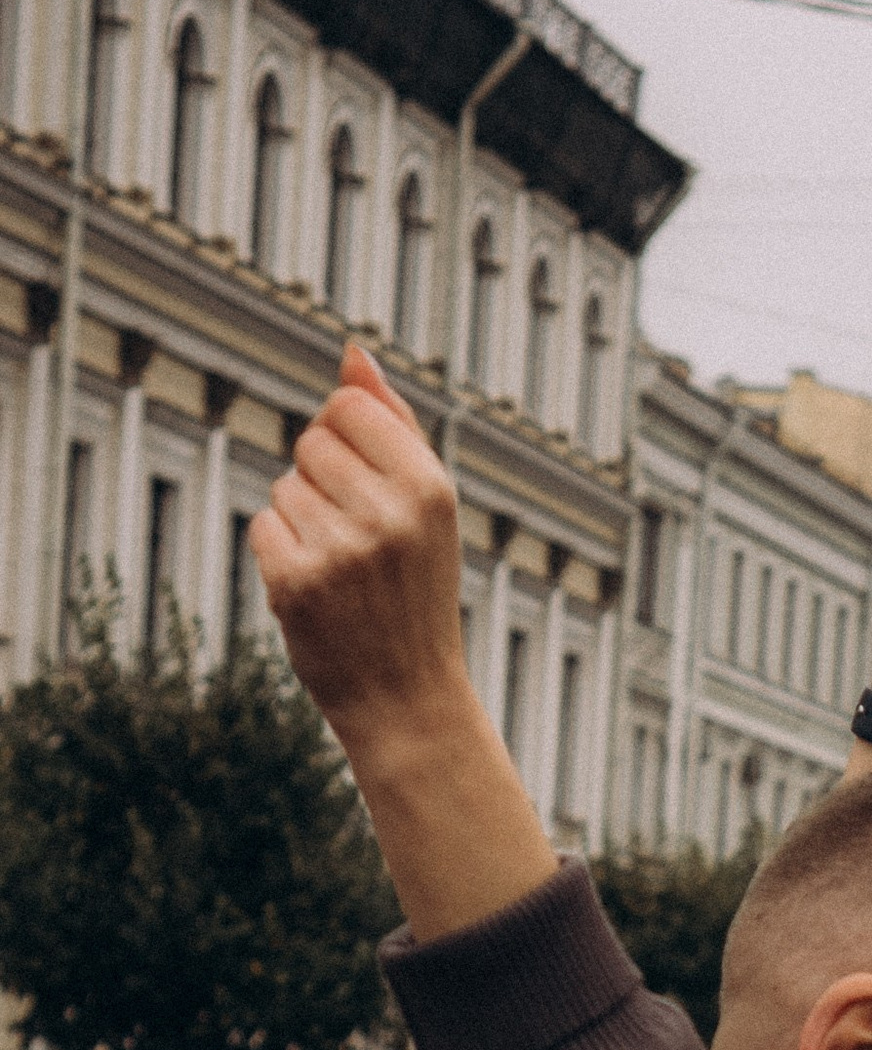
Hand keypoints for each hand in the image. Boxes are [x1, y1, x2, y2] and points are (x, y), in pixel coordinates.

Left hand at [252, 343, 477, 751]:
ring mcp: (341, 550)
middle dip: (322, 480)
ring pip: (284, 485)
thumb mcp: (426, 505)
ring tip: (342, 568)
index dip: (345, 438)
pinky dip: (281, 554)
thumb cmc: (416, 591)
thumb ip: (393, 423)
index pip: (347, 406)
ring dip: (301, 520)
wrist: (409, 698)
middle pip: (310, 441)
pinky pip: (263, 526)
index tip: (369, 484)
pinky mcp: (296, 582)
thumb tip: (352, 351)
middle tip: (359, 538)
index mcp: (430, 487)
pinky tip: (317, 589)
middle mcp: (389, 514)